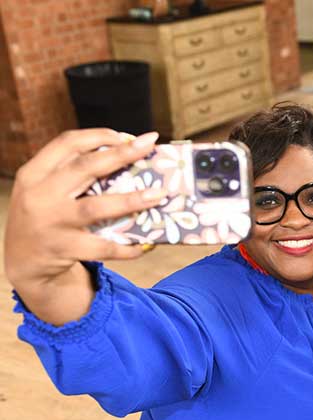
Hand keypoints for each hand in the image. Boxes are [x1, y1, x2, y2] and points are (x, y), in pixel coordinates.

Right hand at [4, 129, 163, 323]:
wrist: (24, 261)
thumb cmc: (45, 217)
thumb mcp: (44, 189)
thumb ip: (70, 173)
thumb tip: (124, 154)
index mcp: (35, 173)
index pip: (67, 144)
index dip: (98, 136)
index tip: (126, 135)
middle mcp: (40, 195)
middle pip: (85, 168)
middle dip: (121, 154)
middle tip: (149, 145)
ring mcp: (52, 223)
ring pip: (96, 208)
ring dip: (131, 200)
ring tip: (159, 194)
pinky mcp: (64, 249)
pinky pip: (103, 247)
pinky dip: (127, 247)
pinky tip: (145, 245)